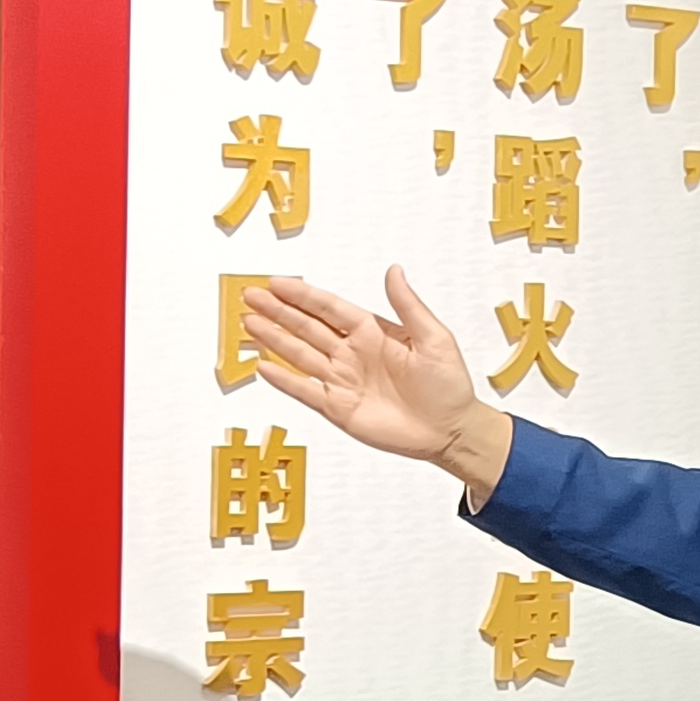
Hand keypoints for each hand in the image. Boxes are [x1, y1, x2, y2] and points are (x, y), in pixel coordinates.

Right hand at [244, 268, 511, 497]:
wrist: (451, 430)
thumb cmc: (448, 384)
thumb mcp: (434, 338)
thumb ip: (409, 305)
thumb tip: (394, 270)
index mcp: (372, 333)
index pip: (329, 308)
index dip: (303, 296)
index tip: (277, 283)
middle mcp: (352, 354)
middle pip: (307, 327)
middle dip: (278, 312)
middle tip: (250, 296)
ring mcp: (343, 381)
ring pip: (300, 355)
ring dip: (274, 339)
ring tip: (249, 323)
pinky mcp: (339, 408)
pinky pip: (306, 391)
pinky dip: (284, 380)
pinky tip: (263, 366)